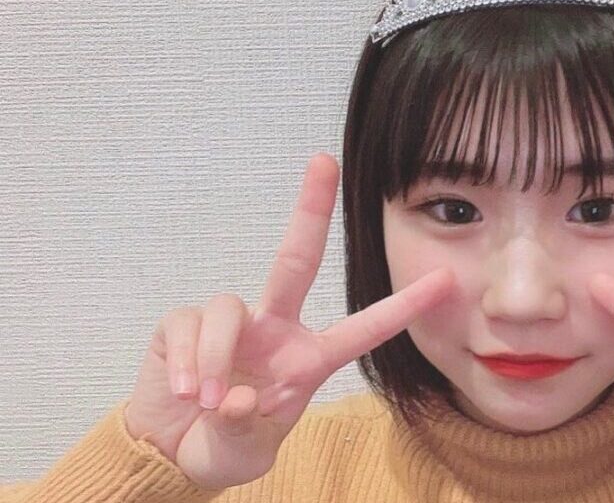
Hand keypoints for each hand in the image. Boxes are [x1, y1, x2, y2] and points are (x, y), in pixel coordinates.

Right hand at [124, 153, 454, 489]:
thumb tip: (236, 397)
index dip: (403, 306)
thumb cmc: (221, 445)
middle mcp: (275, 329)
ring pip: (229, 308)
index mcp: (307, 360)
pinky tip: (183, 389)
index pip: (363, 330)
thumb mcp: (244, 453)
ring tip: (205, 400)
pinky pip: (189, 324)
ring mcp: (232, 322)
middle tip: (324, 160)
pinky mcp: (185, 322)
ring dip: (217, 356)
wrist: (168, 451)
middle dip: (311, 209)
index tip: (445, 278)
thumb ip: (245, 431)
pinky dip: (186, 360)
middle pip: (296, 260)